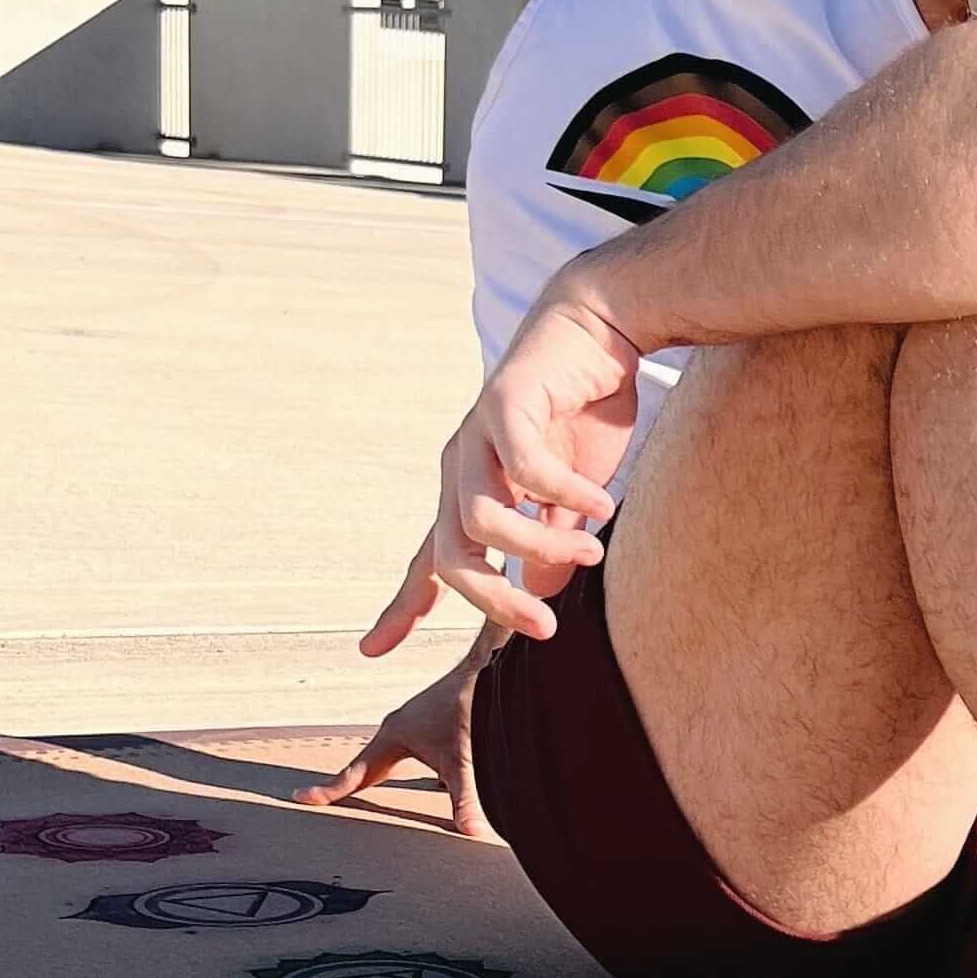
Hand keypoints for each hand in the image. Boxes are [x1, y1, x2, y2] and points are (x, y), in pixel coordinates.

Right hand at [298, 641, 495, 838]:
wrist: (492, 668)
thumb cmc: (471, 703)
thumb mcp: (464, 759)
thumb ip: (465, 800)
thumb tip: (469, 833)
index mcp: (393, 735)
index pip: (356, 772)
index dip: (329, 789)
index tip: (301, 798)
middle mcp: (399, 730)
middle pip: (366, 766)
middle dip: (348, 786)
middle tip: (321, 800)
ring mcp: (417, 728)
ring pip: (392, 761)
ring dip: (381, 778)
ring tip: (365, 798)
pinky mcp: (437, 730)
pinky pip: (417, 758)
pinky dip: (415, 773)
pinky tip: (430, 788)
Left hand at [363, 280, 636, 660]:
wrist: (600, 328)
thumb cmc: (585, 411)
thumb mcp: (570, 498)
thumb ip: (550, 542)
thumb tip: (540, 590)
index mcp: (470, 490)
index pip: (429, 558)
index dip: (401, 605)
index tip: (372, 649)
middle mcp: (461, 466)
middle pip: (451, 555)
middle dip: (495, 599)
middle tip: (546, 627)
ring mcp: (477, 435)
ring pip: (483, 519)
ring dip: (540, 546)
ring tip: (591, 553)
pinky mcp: (505, 403)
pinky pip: (528, 469)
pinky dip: (567, 495)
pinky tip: (603, 506)